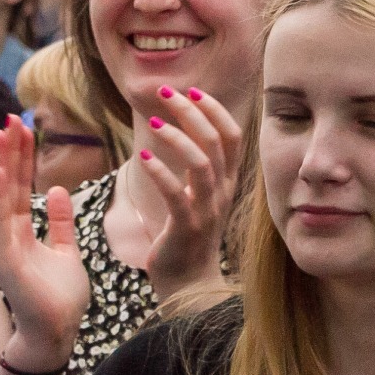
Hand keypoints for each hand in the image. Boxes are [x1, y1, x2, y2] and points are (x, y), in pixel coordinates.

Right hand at [0, 117, 90, 371]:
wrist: (57, 336)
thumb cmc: (59, 300)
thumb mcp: (65, 252)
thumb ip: (60, 223)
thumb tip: (60, 190)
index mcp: (20, 232)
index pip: (19, 187)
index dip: (21, 158)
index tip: (24, 127)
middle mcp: (6, 236)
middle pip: (6, 186)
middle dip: (8, 152)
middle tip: (9, 119)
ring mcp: (2, 247)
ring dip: (0, 165)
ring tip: (1, 134)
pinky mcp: (4, 261)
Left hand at [137, 86, 241, 299]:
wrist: (189, 284)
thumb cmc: (189, 236)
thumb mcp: (202, 197)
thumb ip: (201, 167)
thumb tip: (187, 129)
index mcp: (227, 182)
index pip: (232, 135)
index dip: (214, 109)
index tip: (192, 90)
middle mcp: (223, 193)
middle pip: (215, 141)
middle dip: (191, 111)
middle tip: (166, 93)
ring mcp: (207, 211)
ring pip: (201, 163)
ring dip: (177, 138)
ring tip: (155, 123)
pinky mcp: (186, 227)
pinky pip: (176, 194)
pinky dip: (160, 172)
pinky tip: (142, 157)